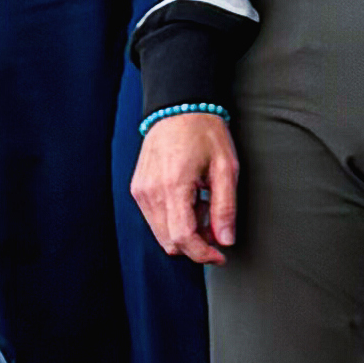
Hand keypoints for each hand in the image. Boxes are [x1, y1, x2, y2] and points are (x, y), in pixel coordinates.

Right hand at [131, 113, 237, 263]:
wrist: (178, 107)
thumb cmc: (204, 133)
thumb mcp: (225, 168)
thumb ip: (225, 207)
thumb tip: (225, 240)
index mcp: (173, 186)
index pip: (183, 238)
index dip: (203, 254)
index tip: (220, 255)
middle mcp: (150, 192)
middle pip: (170, 242)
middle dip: (196, 244)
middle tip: (216, 225)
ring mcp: (140, 191)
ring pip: (162, 234)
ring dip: (185, 231)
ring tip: (202, 205)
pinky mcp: (138, 189)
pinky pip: (155, 219)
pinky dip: (174, 220)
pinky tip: (189, 199)